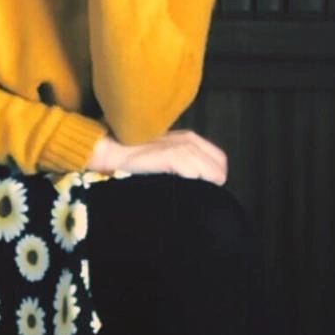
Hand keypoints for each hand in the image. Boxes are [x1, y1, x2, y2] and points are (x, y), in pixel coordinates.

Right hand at [87, 129, 227, 185]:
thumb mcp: (166, 155)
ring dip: (205, 184)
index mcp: (190, 138)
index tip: (207, 188)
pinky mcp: (168, 155)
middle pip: (217, 166)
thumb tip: (200, 181)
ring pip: (207, 170)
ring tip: (195, 196)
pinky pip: (191, 170)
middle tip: (201, 196)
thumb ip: (184, 162)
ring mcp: (178, 146)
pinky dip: (193, 180)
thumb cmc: (140, 157)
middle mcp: (188, 140)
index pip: (220, 159)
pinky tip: (186, 188)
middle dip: (213, 183)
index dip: (216, 175)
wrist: (114, 150)